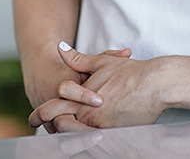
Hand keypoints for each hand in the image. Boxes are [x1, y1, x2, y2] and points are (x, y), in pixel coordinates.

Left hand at [28, 42, 165, 130]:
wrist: (156, 84)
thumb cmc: (131, 72)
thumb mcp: (101, 63)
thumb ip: (78, 59)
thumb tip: (60, 47)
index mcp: (82, 99)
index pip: (54, 108)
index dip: (41, 114)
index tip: (33, 118)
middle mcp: (90, 116)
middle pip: (61, 127)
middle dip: (50, 128)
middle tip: (40, 128)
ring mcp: (102, 128)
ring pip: (76, 138)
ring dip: (68, 136)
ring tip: (60, 138)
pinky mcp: (116, 135)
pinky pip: (95, 142)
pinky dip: (86, 140)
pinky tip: (83, 139)